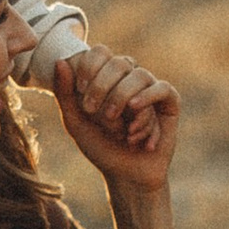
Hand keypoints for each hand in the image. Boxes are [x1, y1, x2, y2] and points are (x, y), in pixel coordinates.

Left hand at [55, 52, 180, 193]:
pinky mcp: (169, 101)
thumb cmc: (100, 147)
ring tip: (117, 126)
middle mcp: (129, 78)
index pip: (101, 52)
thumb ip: (65, 93)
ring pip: (139, 75)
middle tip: (94, 111)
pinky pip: (162, 89)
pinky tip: (135, 126)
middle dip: (103, 86)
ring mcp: (150, 88)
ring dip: (123, 99)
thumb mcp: (76, 122)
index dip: (90, 66)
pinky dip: (147, 102)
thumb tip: (60, 60)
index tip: (80, 89)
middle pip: (119, 62)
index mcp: (107, 77)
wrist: (126, 175)